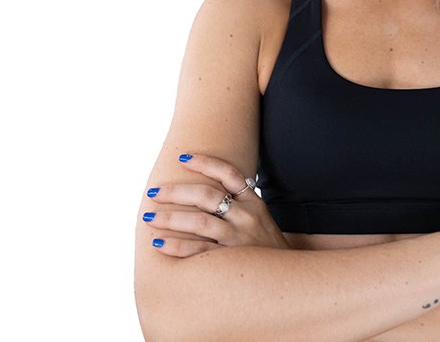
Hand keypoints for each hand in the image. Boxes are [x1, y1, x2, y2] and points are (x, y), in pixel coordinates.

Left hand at [142, 153, 289, 255]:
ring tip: (149, 217)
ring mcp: (239, 240)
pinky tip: (159, 243)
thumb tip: (210, 191)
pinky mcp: (231, 261)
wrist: (290, 280)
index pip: (230, 174)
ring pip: (200, 221)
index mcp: (254, 204)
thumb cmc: (268, 249)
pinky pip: (198, 251)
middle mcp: (247, 218)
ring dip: (170, 217)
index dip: (206, 163)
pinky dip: (176, 246)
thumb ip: (241, 205)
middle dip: (176, 192)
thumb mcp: (262, 220)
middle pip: (207, 195)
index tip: (183, 158)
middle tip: (154, 192)